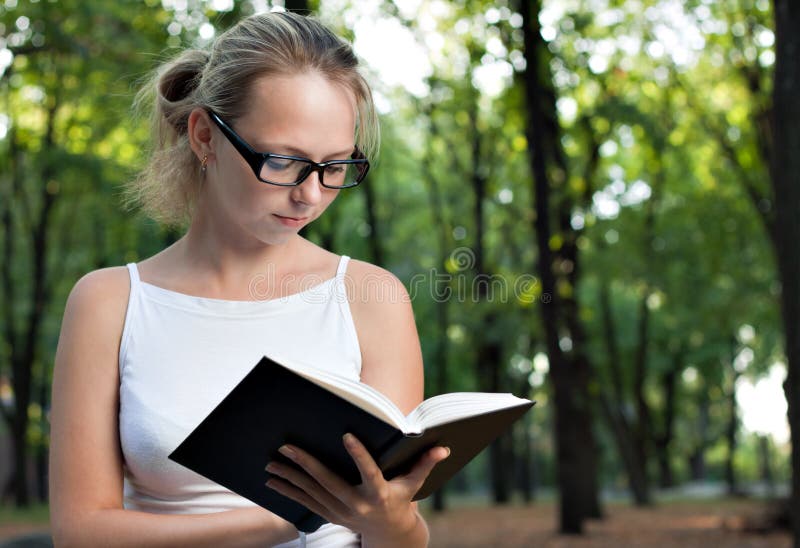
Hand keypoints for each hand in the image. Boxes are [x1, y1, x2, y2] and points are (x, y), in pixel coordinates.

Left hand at [264, 433, 448, 540]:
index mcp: (379, 494)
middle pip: (328, 482)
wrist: (390, 535)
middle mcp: (358, 505)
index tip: (347, 436)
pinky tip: (273, 482)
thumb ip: (425, 464)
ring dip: (290, 478)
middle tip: (286, 447)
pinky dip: (289, 492)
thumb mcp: (415, 485)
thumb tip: (443, 448)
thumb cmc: (402, 500)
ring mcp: (341, 512)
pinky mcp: (331, 515)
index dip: (359, 455)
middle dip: (305, 464)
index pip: (369, 472)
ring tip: (271, 463)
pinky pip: (306, 503)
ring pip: (311, 493)